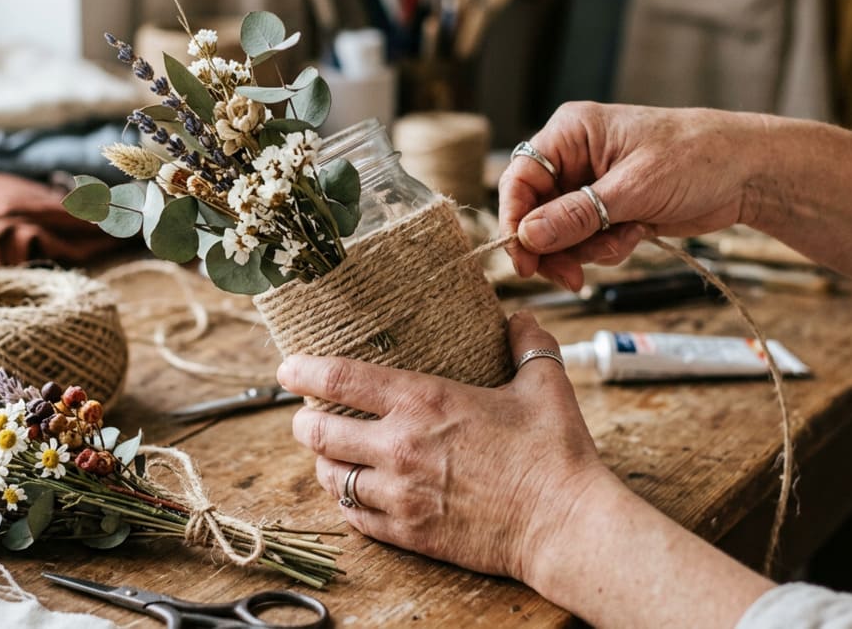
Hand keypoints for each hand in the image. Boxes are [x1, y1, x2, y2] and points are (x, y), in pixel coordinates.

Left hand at [281, 312, 610, 582]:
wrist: (563, 524)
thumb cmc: (554, 453)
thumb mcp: (545, 384)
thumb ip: (527, 344)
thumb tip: (520, 319)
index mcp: (425, 402)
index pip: (342, 379)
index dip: (304, 371)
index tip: (288, 368)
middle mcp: (400, 446)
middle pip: (319, 432)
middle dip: (303, 422)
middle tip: (305, 416)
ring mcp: (400, 493)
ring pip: (331, 477)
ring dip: (323, 463)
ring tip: (327, 455)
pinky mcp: (409, 532)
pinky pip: (355, 517)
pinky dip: (346, 502)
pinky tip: (354, 493)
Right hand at [499, 103, 764, 289]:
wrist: (747, 172)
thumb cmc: (696, 158)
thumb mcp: (634, 188)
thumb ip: (578, 214)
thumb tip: (528, 236)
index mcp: (571, 134)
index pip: (520, 179)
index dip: (514, 220)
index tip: (522, 259)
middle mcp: (574, 158)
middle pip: (534, 213)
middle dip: (554, 246)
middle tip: (571, 276)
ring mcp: (590, 186)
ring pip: (560, 233)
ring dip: (588, 249)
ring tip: (626, 240)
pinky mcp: (608, 209)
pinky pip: (587, 241)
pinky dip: (608, 248)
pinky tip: (638, 235)